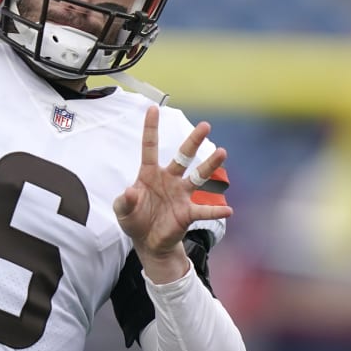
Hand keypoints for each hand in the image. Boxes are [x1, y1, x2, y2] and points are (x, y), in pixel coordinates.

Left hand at [114, 106, 231, 283]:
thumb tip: (131, 191)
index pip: (150, 147)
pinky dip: (216, 211)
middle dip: (193, 141)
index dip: (151, 128)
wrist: (148, 242)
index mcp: (150, 174)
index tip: (153, 108)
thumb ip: (124, 201)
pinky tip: (229, 210)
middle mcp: (169, 179)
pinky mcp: (188, 212)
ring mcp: (181, 195)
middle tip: (205, 125)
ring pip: (198, 177)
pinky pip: (204, 211)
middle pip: (183, 156)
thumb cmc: (135, 220)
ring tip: (222, 152)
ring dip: (210, 166)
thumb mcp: (122, 210)